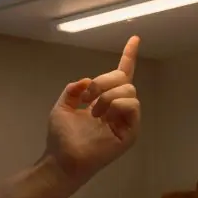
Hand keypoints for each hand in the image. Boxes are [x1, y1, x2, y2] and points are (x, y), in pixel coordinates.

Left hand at [43, 36, 140, 185]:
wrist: (63, 158)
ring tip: (94, 113)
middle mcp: (119, 107)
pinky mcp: (131, 131)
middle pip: (124, 78)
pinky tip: (103, 117)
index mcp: (105, 99)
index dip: (129, 56)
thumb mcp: (62, 107)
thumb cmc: (61, 136)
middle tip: (87, 97)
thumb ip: (73, 90)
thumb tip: (85, 80)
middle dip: (103, 82)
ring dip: (107, 96)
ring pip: (129, 90)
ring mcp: (126, 119)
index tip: (135, 38)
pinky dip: (116, 105)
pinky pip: (132, 105)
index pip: (121, 74)